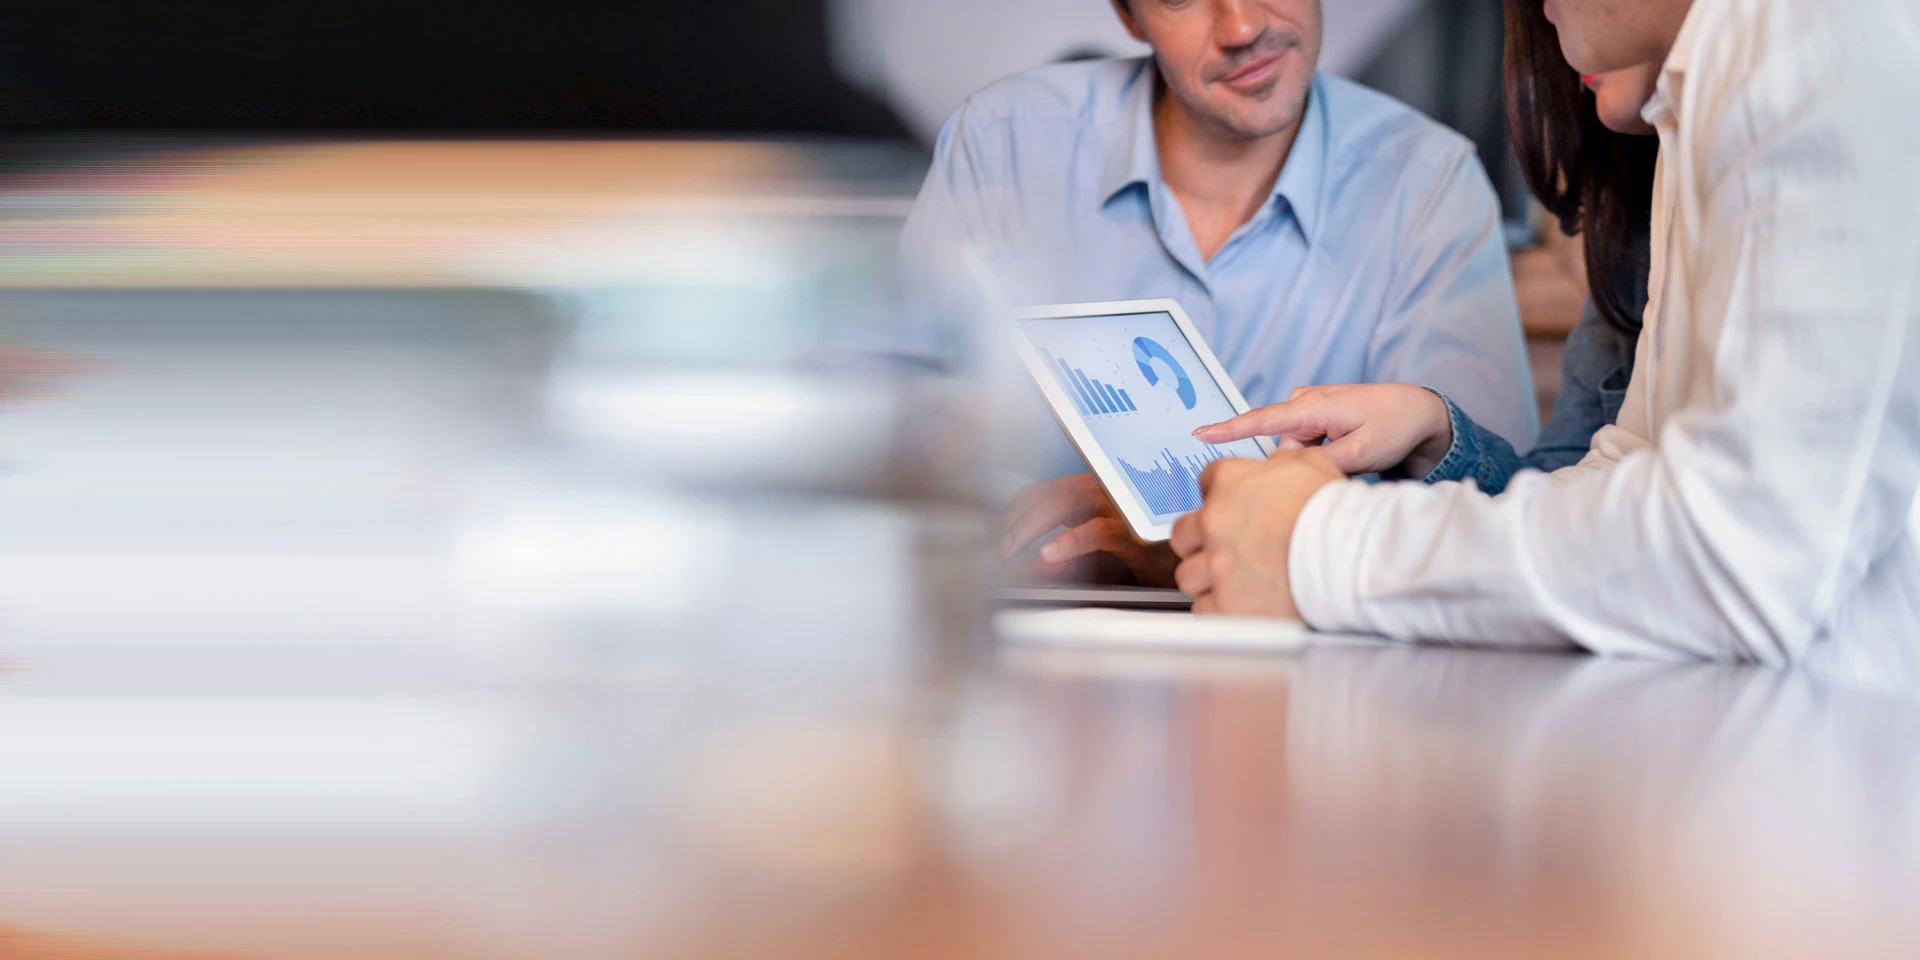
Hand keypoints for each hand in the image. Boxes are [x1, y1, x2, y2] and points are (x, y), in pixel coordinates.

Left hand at [997, 473, 1178, 586]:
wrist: (1187, 566)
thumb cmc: (1143, 562)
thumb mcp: (1092, 559)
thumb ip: (1057, 561)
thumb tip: (1020, 570)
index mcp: (1093, 493)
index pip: (1041, 492)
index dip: (1013, 511)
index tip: (995, 534)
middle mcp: (1104, 493)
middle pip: (1047, 493)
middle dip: (1014, 519)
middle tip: (998, 547)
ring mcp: (1119, 508)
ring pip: (1065, 502)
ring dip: (1031, 525)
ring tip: (1011, 548)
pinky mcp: (1134, 531)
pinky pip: (1097, 530)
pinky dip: (1069, 541)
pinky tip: (1048, 555)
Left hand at [1170, 450, 1342, 615]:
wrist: (1349, 558)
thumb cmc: (1335, 514)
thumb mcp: (1313, 464)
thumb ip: (1285, 461)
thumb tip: (1279, 460)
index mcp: (1230, 482)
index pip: (1206, 482)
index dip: (1221, 497)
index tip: (1231, 509)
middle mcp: (1214, 521)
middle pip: (1183, 532)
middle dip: (1200, 541)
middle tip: (1225, 549)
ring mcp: (1216, 564)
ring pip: (1188, 574)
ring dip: (1207, 578)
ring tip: (1234, 581)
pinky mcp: (1223, 603)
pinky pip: (1203, 608)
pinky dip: (1218, 608)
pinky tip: (1238, 603)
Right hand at [1192, 383, 1452, 477]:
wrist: (1417, 410)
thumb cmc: (1393, 426)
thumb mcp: (1363, 453)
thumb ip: (1321, 465)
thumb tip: (1290, 475)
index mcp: (1313, 407)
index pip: (1262, 420)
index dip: (1229, 429)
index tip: (1200, 434)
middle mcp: (1305, 403)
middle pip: (1282, 449)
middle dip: (1302, 466)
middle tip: (1344, 466)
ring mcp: (1309, 408)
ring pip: (1293, 450)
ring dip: (1314, 462)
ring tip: (1353, 457)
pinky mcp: (1315, 416)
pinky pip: (1303, 445)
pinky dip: (1319, 454)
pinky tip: (1348, 452)